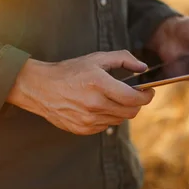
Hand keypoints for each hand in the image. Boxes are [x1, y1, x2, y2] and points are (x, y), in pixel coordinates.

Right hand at [7, 51, 155, 134]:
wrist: (40, 88)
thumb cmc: (69, 71)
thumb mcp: (96, 58)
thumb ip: (123, 59)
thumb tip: (143, 68)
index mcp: (99, 84)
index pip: (134, 98)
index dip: (147, 96)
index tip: (149, 91)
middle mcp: (95, 104)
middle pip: (131, 112)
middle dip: (137, 104)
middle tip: (134, 95)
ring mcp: (88, 120)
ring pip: (119, 120)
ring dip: (122, 110)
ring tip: (112, 99)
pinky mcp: (83, 129)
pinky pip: (106, 126)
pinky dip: (107, 117)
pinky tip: (98, 106)